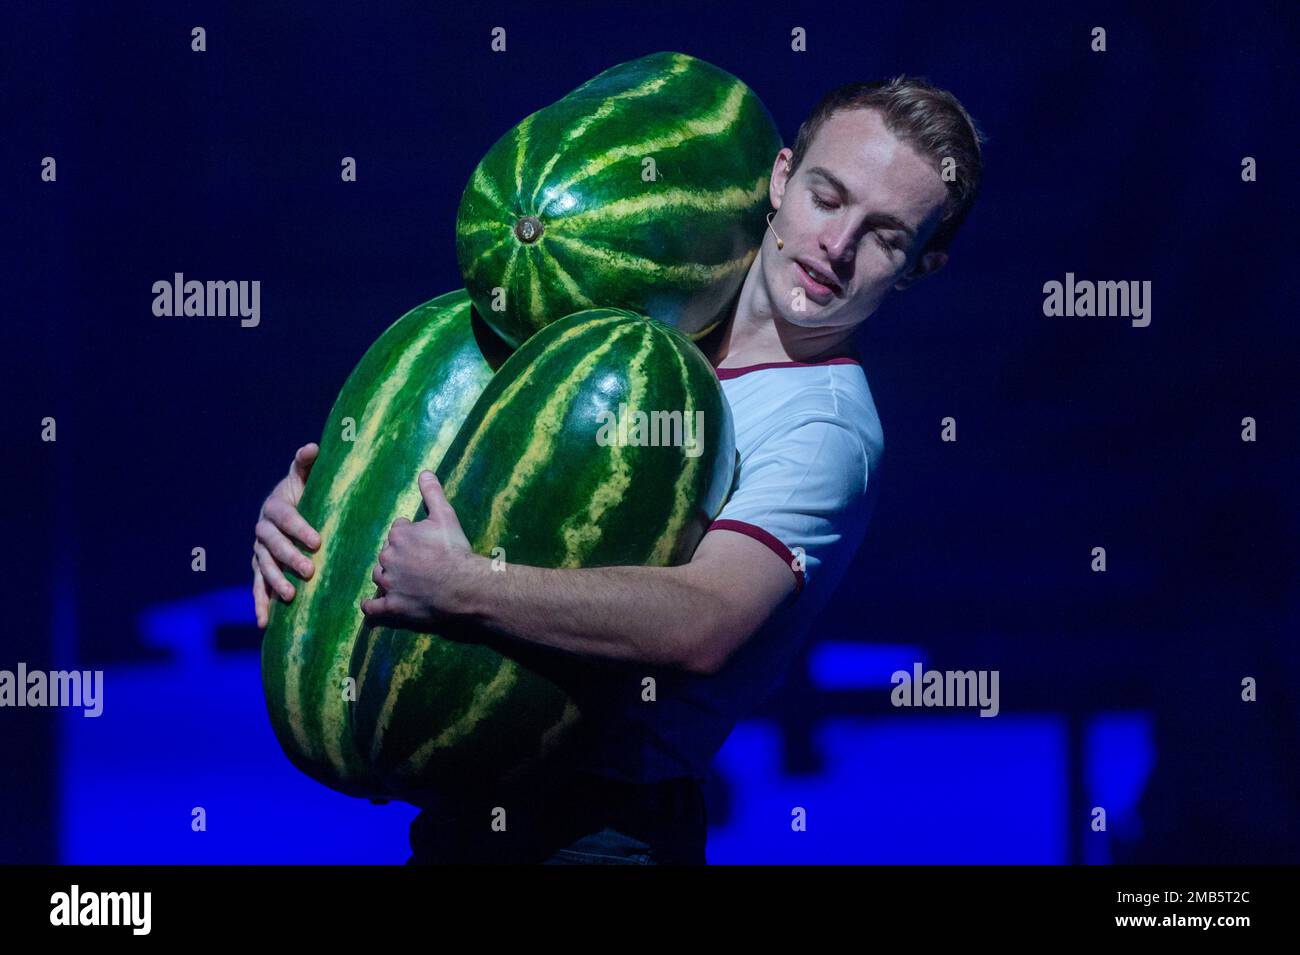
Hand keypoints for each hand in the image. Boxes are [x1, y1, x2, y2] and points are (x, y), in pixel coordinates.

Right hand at [253, 442, 322, 627]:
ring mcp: (259, 551)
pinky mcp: (259, 569)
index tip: (316, 540)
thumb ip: (306, 464)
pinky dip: (259, 604)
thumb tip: (313, 447)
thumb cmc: (304, 493)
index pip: (284, 517)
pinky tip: (264, 623)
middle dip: (288, 557)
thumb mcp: (304, 478)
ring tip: (290, 595)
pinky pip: (257, 588)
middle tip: (308, 569)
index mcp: (275, 507)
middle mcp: (262, 530)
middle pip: (272, 545)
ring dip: (274, 582)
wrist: (289, 510)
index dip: (298, 527)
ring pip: (263, 567)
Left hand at [361, 471, 484, 629]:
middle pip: (387, 554)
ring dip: (386, 577)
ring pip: (379, 577)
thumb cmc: (455, 550)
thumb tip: (424, 472)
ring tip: (401, 581)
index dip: (411, 535)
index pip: (397, 531)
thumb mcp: (446, 516)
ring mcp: (389, 584)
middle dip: (398, 557)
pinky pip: (373, 607)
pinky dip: (370, 606)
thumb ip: (432, 493)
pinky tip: (370, 604)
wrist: (464, 586)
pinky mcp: (393, 606)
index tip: (424, 542)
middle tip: (418, 563)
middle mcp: (388, 558)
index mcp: (398, 535)